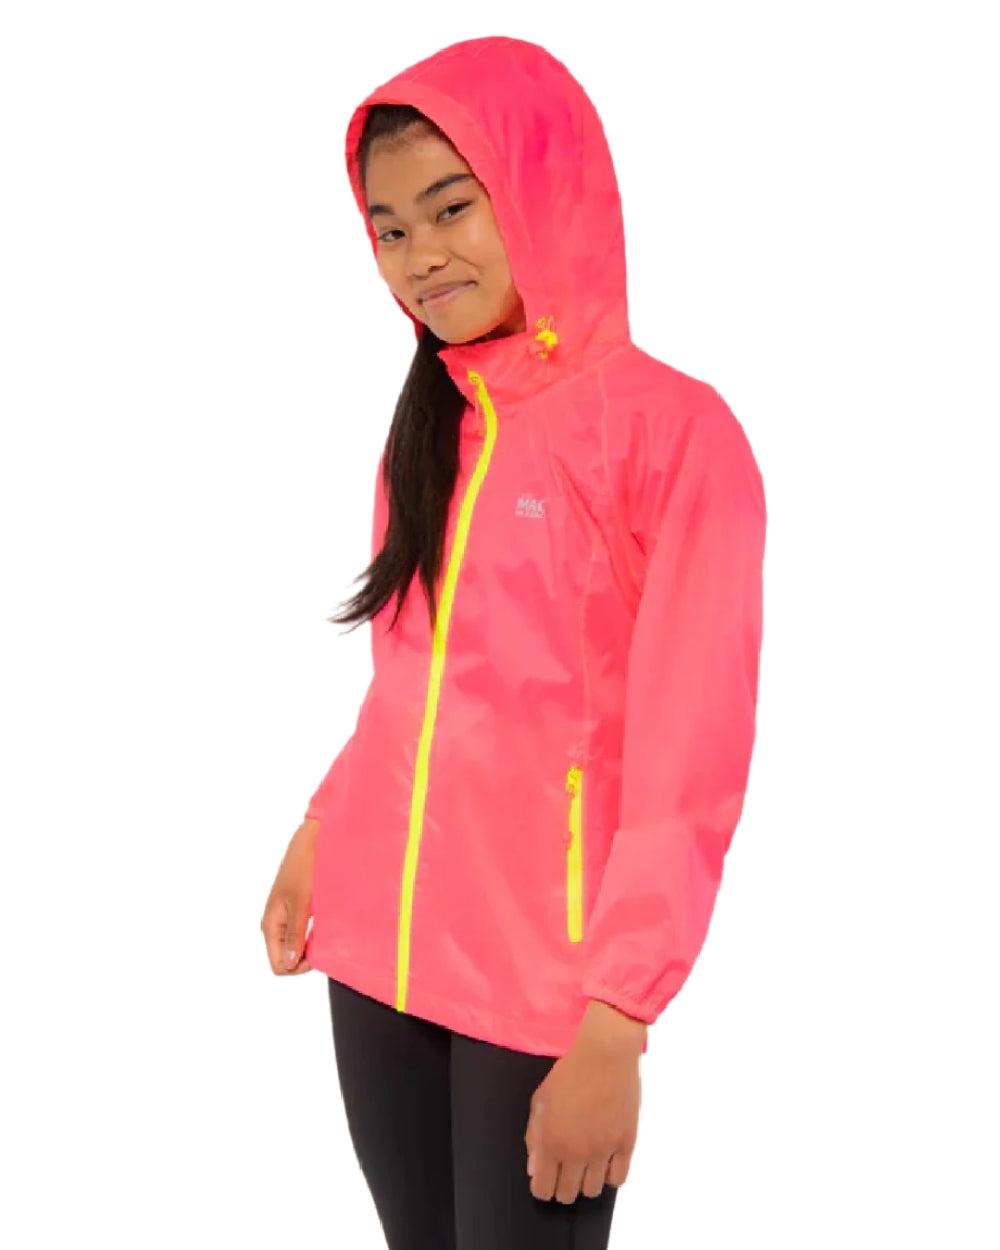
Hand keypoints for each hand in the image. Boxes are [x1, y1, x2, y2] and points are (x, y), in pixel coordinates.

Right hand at [260, 818, 318, 974]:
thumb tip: (290, 964)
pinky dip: (312, 935)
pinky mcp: (294, 910)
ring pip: (294, 947)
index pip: (279, 965)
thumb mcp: (302, 903)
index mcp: (270, 925)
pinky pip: (300, 934)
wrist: (311, 841)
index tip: (318, 953)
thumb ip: (295, 935)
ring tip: (325, 931)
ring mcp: (283, 918)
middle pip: (286, 959)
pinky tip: (324, 925)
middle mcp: (274, 925)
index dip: (298, 967)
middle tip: (324, 942)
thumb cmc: (305, 868)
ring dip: (310, 946)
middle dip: (305, 957)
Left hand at [524, 1005, 641, 1202]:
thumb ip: (534, 1135)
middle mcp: (576, 1153)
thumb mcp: (541, 1099)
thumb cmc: (569, 1072)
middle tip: (565, 1169)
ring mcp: (603, 1150)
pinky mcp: (626, 1144)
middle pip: (567, 1195)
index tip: (545, 1176)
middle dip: (562, 1186)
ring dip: (586, 1181)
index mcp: (551, 1142)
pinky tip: (605, 1161)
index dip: (542, 1186)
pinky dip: (610, 1175)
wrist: (605, 1054)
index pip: (543, 1189)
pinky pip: (618, 1179)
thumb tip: (534, 1167)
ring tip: (586, 1163)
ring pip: (593, 1191)